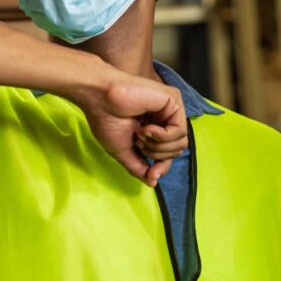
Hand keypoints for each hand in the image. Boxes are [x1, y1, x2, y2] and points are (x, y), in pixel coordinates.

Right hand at [63, 70, 186, 186]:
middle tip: (138, 142)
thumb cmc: (106, 119)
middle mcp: (164, 117)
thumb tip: (153, 182)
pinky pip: (179, 131)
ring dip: (158, 146)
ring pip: (181, 142)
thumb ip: (139, 166)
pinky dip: (162, 136)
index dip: (161, 167)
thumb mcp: (123, 151)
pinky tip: (145, 129)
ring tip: (140, 134)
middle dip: (157, 154)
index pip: (168, 153)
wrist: (99, 98)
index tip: (151, 174)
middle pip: (177, 149)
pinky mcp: (173, 99)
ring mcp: (169, 108)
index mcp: (153, 127)